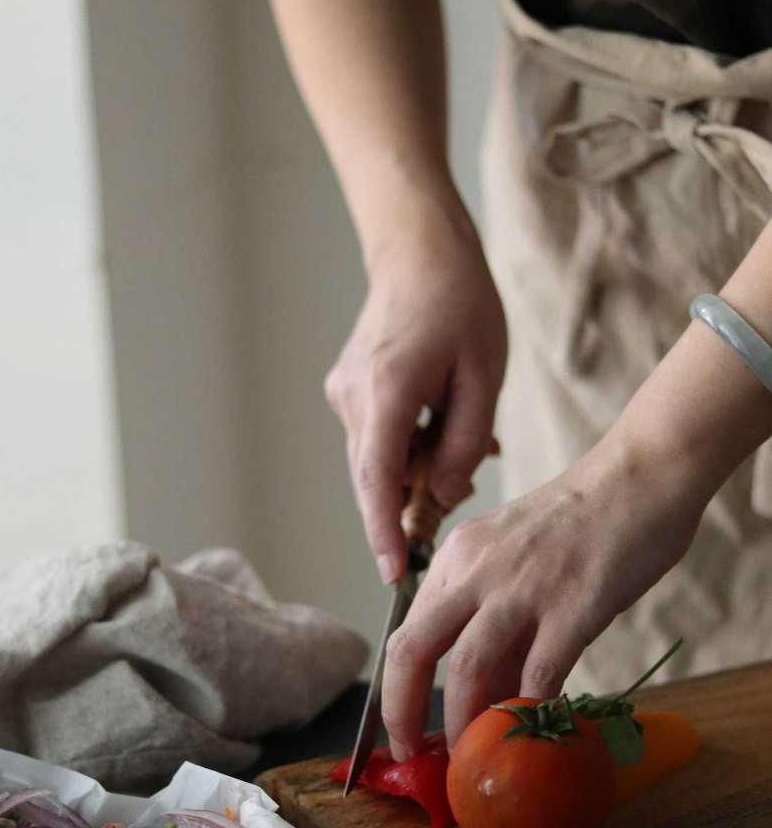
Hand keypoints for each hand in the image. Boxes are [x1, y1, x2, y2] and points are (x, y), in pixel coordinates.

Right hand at [324, 207, 505, 583]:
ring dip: (416, 470)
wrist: (419, 253)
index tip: (394, 574)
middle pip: (376, 478)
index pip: (377, 480)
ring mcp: (343, 394)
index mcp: (388, 389)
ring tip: (460, 431)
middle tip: (460, 486)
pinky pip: (377, 441)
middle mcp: (353, 396)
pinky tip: (439, 422)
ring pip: (378, 463)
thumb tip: (443, 497)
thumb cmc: (460, 306)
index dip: (384, 533)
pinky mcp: (346, 393)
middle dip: (414, 501)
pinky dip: (407, 449)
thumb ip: (464, 444)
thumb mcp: (484, 377)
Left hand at [380, 434, 708, 758]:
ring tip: (472, 756)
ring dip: (465, 722)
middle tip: (412, 755)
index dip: (395, 690)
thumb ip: (498, 626)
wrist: (641, 475)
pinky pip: (541, 671)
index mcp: (455, 558)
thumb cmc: (582, 522)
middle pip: (414, 650)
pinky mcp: (575, 604)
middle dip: (402, 712)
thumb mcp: (516, 563)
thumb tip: (488, 701)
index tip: (403, 729)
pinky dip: (533, 709)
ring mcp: (524, 586)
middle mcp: (476, 570)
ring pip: (469, 666)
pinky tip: (537, 729)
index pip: (405, 631)